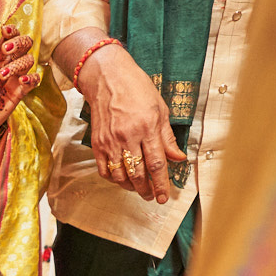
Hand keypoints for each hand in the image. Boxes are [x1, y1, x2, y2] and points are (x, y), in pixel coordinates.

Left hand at [0, 25, 39, 143]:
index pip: (9, 37)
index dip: (11, 30)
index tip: (4, 29)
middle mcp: (8, 64)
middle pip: (25, 43)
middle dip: (18, 42)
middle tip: (4, 50)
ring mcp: (15, 78)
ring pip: (29, 60)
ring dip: (17, 64)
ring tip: (0, 76)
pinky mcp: (19, 93)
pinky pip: (34, 81)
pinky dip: (31, 78)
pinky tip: (21, 80)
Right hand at [74, 43, 185, 203]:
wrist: (107, 78)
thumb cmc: (136, 89)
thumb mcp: (160, 109)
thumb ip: (167, 137)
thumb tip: (178, 158)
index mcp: (148, 127)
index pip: (156, 164)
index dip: (161, 184)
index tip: (164, 197)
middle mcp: (128, 136)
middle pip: (138, 174)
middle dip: (146, 190)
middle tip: (151, 196)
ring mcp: (110, 141)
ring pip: (120, 176)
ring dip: (130, 187)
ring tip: (138, 188)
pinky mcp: (98, 143)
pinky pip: (104, 170)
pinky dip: (113, 179)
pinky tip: (121, 178)